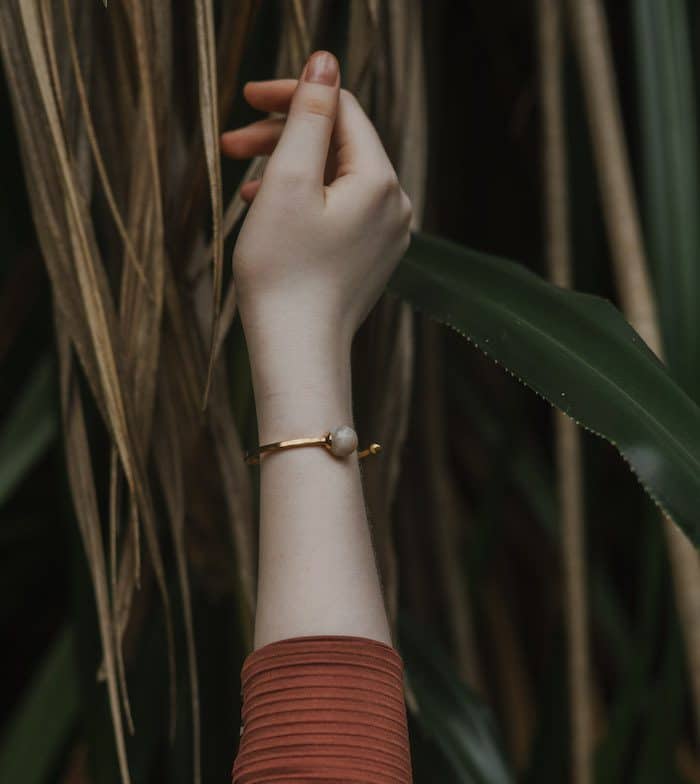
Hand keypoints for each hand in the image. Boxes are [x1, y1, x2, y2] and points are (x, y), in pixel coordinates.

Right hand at [221, 50, 411, 359]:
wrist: (298, 351)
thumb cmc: (285, 271)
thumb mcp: (289, 182)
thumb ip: (308, 116)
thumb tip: (325, 61)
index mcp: (380, 180)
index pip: (340, 110)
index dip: (293, 96)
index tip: (246, 98)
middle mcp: (394, 205)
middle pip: (336, 146)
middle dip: (282, 139)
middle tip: (230, 146)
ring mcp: (385, 235)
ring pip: (333, 180)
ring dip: (287, 172)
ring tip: (243, 188)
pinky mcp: (370, 258)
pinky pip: (337, 212)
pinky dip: (303, 203)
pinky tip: (268, 213)